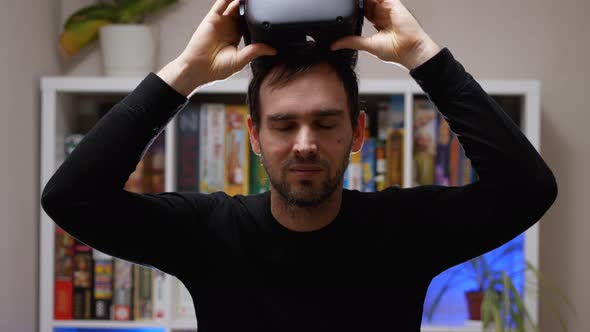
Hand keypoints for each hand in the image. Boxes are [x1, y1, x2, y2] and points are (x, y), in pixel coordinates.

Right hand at [158, 0, 275, 96]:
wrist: (198, 69)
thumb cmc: (216, 69)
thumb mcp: (240, 60)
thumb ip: (255, 51)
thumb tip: (273, 50)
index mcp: (236, 36)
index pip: (249, 22)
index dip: (256, 17)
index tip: (267, 12)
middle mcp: (229, 27)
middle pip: (242, 11)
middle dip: (249, 6)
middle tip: (262, 2)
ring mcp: (221, 22)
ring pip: (233, 5)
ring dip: (241, 1)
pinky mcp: (212, 19)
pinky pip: (221, 4)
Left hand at [331, 0, 440, 69]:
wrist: (410, 51)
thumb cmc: (397, 51)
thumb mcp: (368, 45)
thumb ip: (352, 42)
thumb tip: (335, 45)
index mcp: (378, 23)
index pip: (364, 11)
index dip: (355, 9)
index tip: (344, 8)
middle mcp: (383, 14)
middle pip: (367, 2)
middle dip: (359, 3)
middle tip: (345, 1)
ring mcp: (388, 8)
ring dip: (363, 0)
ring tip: (352, 0)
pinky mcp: (393, 4)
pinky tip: (360, 0)